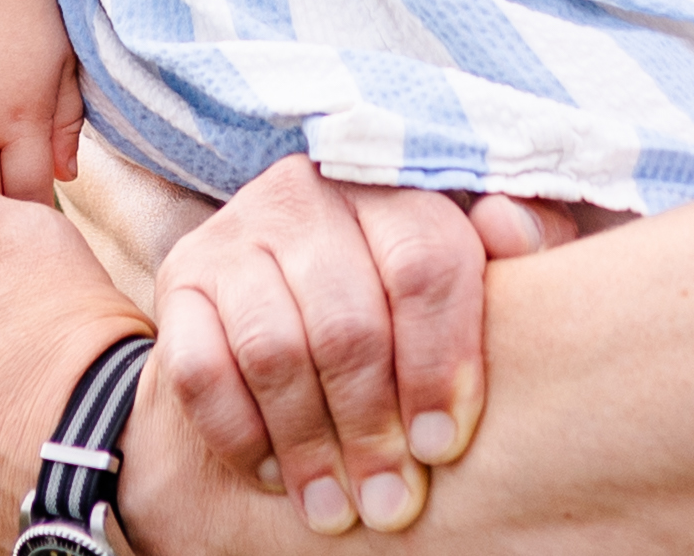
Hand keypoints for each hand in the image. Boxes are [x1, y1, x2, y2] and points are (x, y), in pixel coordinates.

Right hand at [146, 161, 585, 536]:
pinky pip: (199, 369)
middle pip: (347, 324)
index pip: (424, 266)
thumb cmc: (405, 280)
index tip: (444, 446)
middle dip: (373, 430)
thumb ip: (514, 241)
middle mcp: (308, 195)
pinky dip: (239, 432)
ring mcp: (236, 234)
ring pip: (273, 351)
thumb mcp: (472, 251)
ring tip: (337, 511)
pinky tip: (276, 475)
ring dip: (308, 446)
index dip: (440, 365)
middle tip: (392, 502)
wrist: (285, 272)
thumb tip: (510, 228)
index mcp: (389, 183)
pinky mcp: (179, 280)